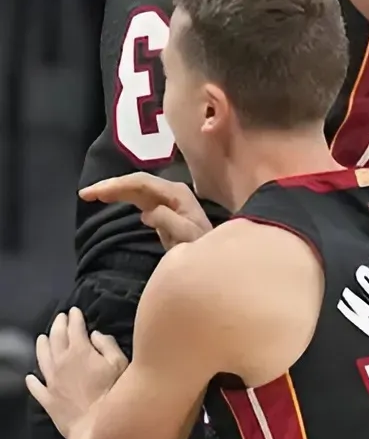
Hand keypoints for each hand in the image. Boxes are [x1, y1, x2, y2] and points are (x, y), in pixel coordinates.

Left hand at [26, 308, 128, 438]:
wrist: (96, 425)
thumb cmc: (114, 393)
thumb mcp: (120, 365)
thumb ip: (108, 346)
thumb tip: (96, 335)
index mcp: (80, 352)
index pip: (75, 328)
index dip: (75, 318)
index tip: (75, 310)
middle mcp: (61, 362)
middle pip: (56, 338)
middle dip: (58, 325)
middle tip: (60, 318)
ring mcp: (51, 380)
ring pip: (42, 358)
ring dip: (42, 345)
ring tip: (42, 337)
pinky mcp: (48, 398)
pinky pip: (36, 386)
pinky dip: (33, 380)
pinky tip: (31, 376)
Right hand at [79, 175, 211, 248]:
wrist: (214, 256)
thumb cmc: (201, 245)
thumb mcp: (188, 236)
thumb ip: (169, 221)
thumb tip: (148, 212)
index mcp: (176, 193)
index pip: (140, 182)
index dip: (115, 185)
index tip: (93, 194)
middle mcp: (171, 191)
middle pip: (135, 182)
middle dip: (110, 186)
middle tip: (85, 194)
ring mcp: (168, 199)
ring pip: (135, 189)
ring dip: (114, 191)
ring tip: (91, 196)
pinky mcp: (163, 209)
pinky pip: (138, 198)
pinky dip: (122, 197)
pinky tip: (109, 200)